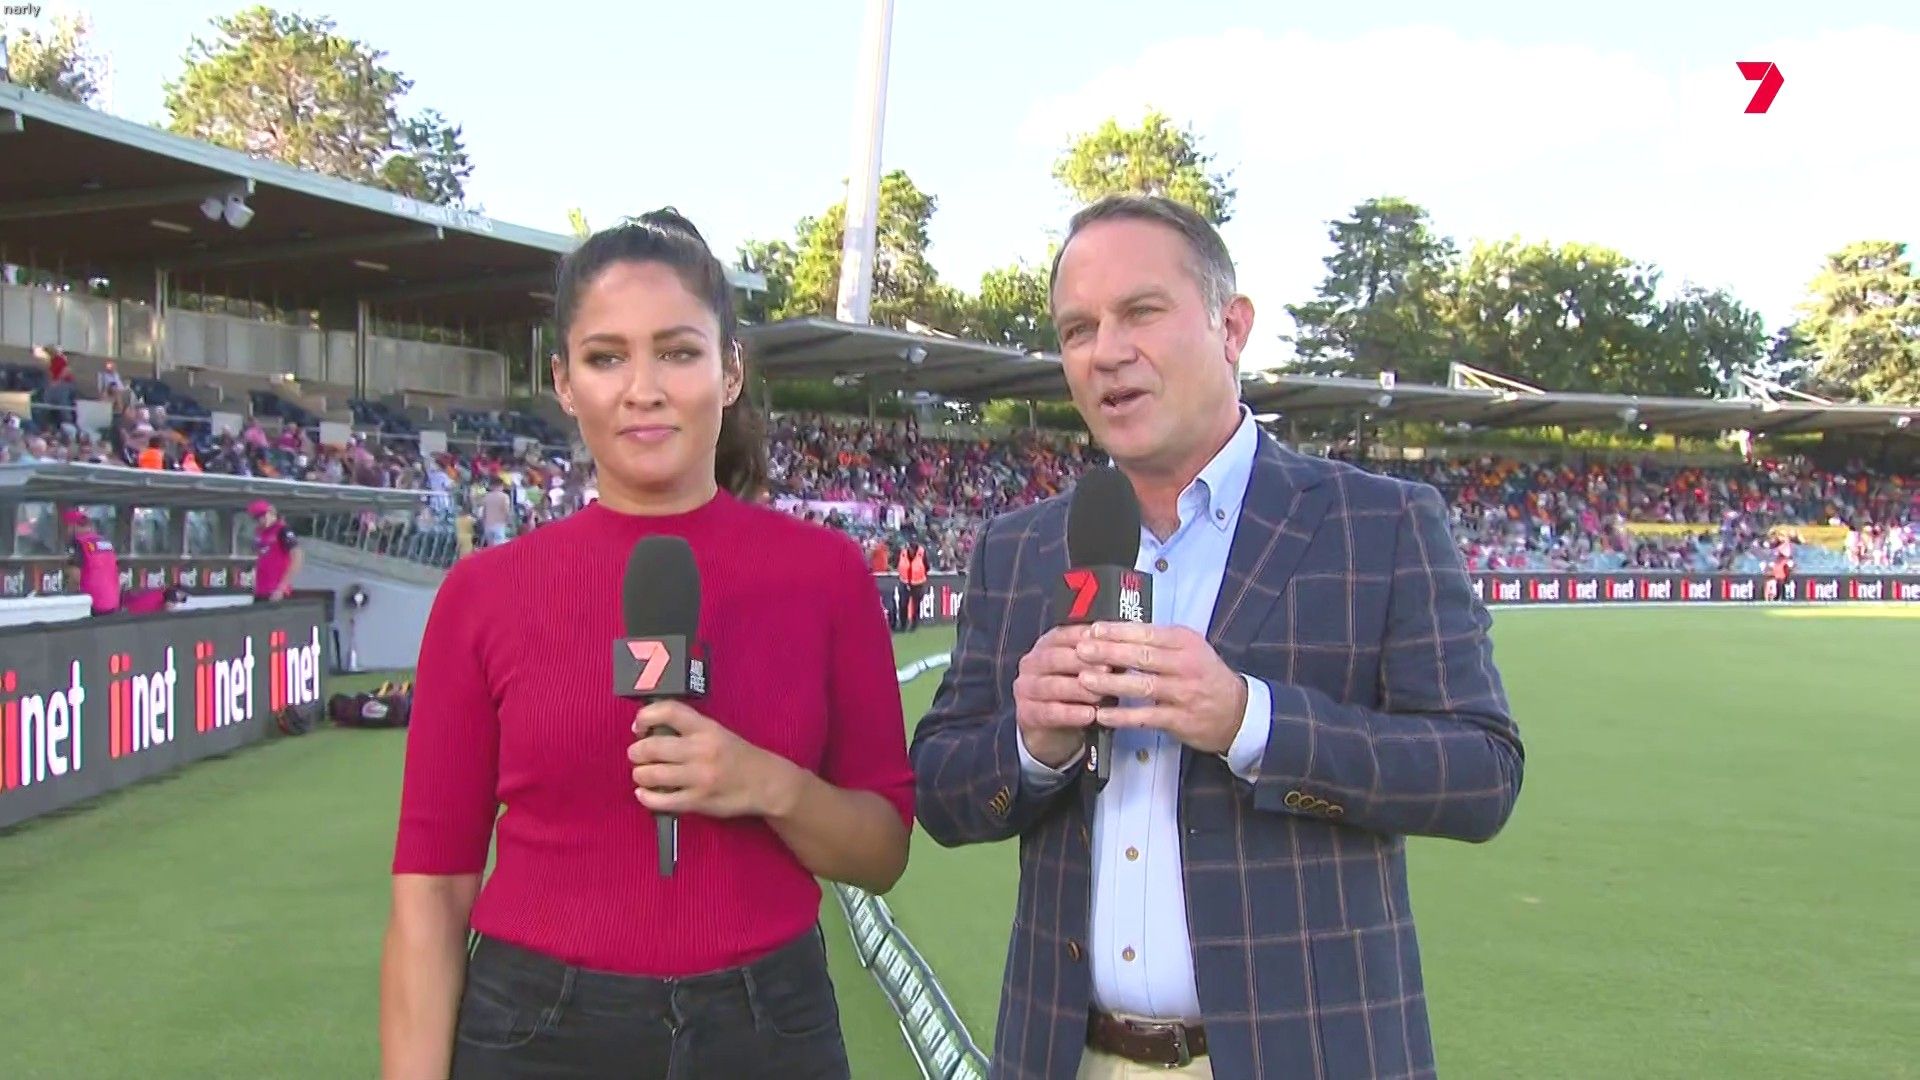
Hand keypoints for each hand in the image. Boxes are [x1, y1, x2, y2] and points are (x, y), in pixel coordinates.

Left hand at [627, 701, 796, 819]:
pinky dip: (646, 797)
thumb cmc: (738, 756)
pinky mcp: (698, 801)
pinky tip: (645, 793)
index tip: (640, 727)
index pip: (668, 711)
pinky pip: (661, 800)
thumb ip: (687, 729)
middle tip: (637, 755)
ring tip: (643, 774)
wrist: (766, 783)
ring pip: (651, 774)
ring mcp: (699, 777)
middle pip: (651, 746)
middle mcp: (701, 750)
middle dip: (636, 752)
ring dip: (639, 774)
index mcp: (706, 728)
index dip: (645, 717)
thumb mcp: (717, 732)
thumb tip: (649, 730)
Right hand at [1012, 624, 1101, 766]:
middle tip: (1108, 668)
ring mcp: (1025, 688)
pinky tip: (1089, 716)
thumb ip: (1101, 659)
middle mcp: (1031, 663)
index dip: (1085, 638)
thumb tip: (1124, 649)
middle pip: (1055, 658)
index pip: (1063, 635)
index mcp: (1046, 646)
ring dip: (1078, 690)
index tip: (1107, 642)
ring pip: (1051, 686)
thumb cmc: (1075, 695)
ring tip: (1101, 695)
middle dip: (1082, 662)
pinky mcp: (1025, 713)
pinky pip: (1048, 712)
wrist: (1054, 732)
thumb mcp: (1089, 673)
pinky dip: (1070, 714)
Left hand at [1074, 622, 1248, 755]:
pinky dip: (1123, 716)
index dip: (1118, 631)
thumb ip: (1158, 641)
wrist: (1237, 711)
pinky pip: (1146, 717)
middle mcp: (1185, 665)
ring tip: (1084, 679)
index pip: (1147, 633)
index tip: (1093, 630)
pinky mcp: (1180, 719)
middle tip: (1081, 650)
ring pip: (1142, 686)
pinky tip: (1102, 715)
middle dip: (1108, 652)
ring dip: (1111, 682)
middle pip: (1142, 656)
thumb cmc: (1204, 675)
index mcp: (1185, 642)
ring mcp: (1183, 693)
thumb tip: (1116, 632)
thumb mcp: (1189, 648)